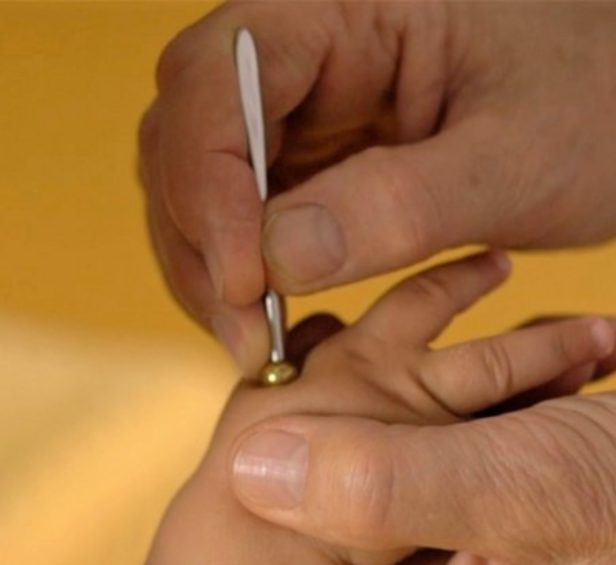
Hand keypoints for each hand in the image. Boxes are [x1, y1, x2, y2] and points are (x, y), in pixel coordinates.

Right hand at [142, 0, 615, 371]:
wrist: (612, 106)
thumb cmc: (593, 102)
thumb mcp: (518, 158)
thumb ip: (401, 203)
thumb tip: (279, 260)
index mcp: (341, 4)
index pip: (218, 81)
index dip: (210, 188)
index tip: (247, 286)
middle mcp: (295, 46)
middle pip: (183, 138)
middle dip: (202, 244)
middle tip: (247, 336)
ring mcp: (287, 106)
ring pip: (190, 185)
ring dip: (208, 270)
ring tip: (257, 340)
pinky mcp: (293, 157)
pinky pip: (228, 216)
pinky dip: (233, 275)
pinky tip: (266, 318)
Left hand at [230, 372, 615, 564]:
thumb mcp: (524, 487)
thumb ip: (387, 487)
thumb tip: (249, 473)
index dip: (259, 557)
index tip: (240, 461)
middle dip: (308, 475)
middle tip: (290, 386)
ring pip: (376, 513)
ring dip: (363, 435)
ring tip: (344, 355)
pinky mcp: (502, 538)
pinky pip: (427, 483)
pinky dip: (416, 423)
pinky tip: (418, 363)